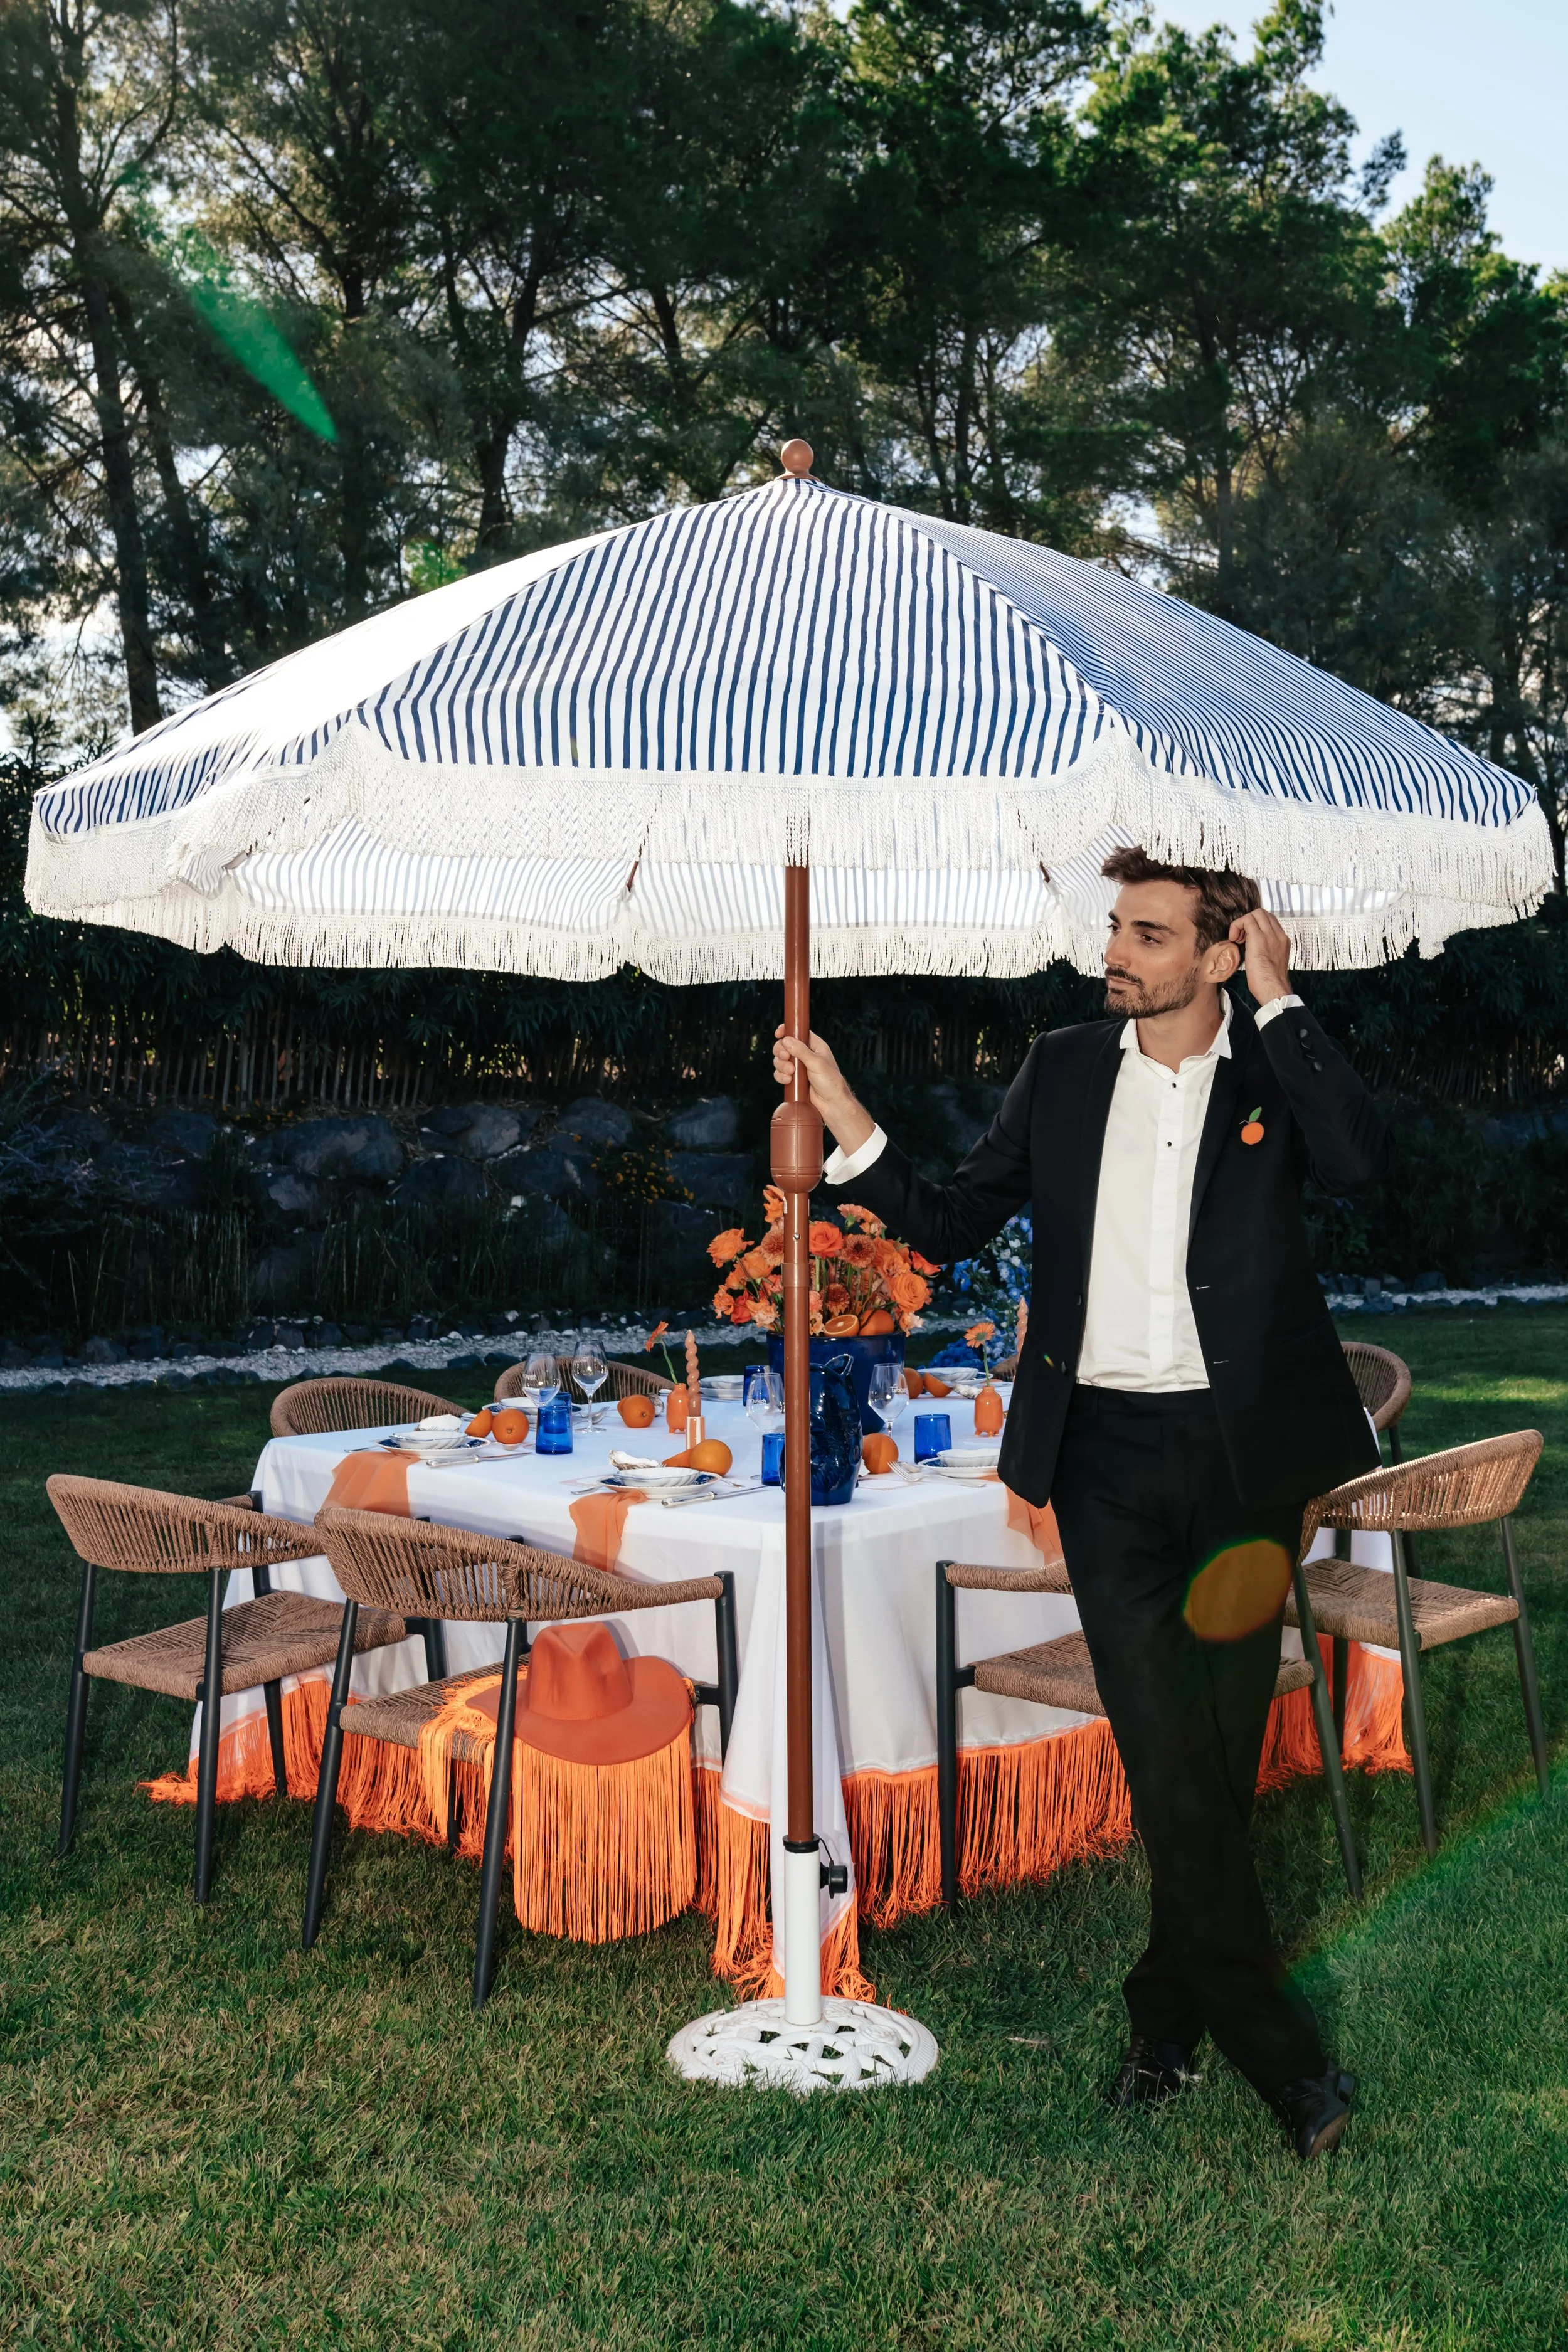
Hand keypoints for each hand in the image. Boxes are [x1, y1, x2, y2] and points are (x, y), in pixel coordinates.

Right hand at [772, 1026, 875, 1156]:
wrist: (832, 1103)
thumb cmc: (831, 1082)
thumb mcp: (817, 1063)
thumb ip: (801, 1051)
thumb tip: (787, 1040)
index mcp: (814, 1045)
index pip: (798, 1032)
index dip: (787, 1030)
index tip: (778, 1034)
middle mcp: (805, 1054)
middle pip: (784, 1045)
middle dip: (781, 1051)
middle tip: (786, 1058)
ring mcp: (798, 1067)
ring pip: (780, 1059)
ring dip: (781, 1065)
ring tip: (791, 1073)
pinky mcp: (794, 1079)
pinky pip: (780, 1073)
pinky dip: (780, 1076)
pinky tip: (788, 1081)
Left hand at [1229, 907, 1292, 1004]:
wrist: (1273, 989)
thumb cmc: (1269, 983)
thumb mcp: (1272, 962)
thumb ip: (1267, 951)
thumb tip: (1255, 949)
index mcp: (1283, 940)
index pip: (1270, 921)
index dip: (1256, 925)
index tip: (1247, 939)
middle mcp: (1278, 935)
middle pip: (1263, 914)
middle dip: (1249, 921)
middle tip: (1241, 938)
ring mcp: (1270, 935)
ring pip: (1256, 913)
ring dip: (1243, 923)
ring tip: (1238, 940)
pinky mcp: (1259, 938)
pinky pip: (1246, 920)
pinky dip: (1237, 926)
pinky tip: (1234, 940)